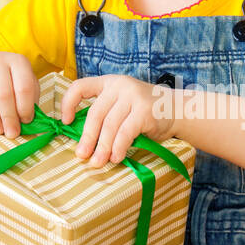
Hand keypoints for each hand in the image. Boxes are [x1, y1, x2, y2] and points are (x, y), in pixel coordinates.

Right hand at [0, 51, 39, 137]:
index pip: (24, 87)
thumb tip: (27, 125)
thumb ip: (29, 103)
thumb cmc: (11, 83)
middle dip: (9, 118)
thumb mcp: (25, 87)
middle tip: (11, 133)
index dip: (26, 108)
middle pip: (3, 94)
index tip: (26, 122)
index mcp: (18, 61)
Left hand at [59, 74, 176, 165]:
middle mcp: (119, 86)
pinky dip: (118, 147)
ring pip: (110, 125)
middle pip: (95, 114)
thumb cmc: (145, 112)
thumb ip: (106, 114)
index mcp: (109, 83)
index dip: (68, 103)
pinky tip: (116, 157)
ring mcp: (133, 97)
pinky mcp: (145, 111)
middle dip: (87, 137)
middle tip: (82, 156)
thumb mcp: (122, 105)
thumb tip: (84, 143)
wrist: (178, 109)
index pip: (80, 87)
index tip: (66, 122)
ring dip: (102, 147)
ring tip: (98, 162)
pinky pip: (125, 132)